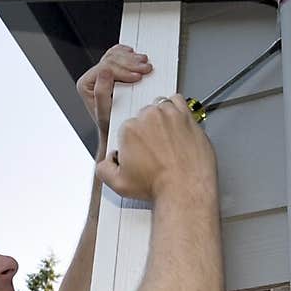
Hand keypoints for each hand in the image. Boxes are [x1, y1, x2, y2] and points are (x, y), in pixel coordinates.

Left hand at [77, 44, 151, 153]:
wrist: (116, 129)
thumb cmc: (111, 124)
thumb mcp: (105, 112)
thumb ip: (101, 92)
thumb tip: (105, 72)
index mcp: (86, 84)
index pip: (105, 68)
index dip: (124, 70)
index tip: (138, 77)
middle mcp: (91, 77)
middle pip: (111, 60)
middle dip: (131, 63)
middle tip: (146, 69)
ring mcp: (100, 73)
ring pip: (115, 55)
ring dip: (132, 58)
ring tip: (145, 64)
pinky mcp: (110, 71)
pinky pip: (117, 54)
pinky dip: (127, 54)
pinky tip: (135, 56)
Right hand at [96, 94, 216, 203]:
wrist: (186, 189)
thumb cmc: (159, 185)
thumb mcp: (119, 184)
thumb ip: (104, 169)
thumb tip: (106, 162)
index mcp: (130, 129)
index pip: (126, 127)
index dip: (132, 141)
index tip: (138, 151)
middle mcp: (149, 118)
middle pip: (143, 115)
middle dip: (146, 129)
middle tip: (153, 147)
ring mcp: (169, 115)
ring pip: (160, 107)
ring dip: (160, 118)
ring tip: (164, 136)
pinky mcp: (186, 116)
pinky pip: (178, 101)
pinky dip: (176, 109)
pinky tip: (175, 123)